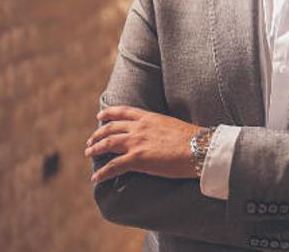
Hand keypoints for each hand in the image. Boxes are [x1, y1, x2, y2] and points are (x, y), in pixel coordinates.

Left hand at [85, 106, 201, 182]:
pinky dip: (102, 172)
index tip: (100, 116)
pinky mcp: (137, 159)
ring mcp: (137, 142)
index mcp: (150, 117)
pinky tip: (95, 178)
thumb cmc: (193, 139)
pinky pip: (113, 166)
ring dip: (95, 149)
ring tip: (89, 154)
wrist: (199, 148)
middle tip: (91, 141)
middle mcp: (140, 127)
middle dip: (98, 134)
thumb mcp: (173, 125)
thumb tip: (160, 134)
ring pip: (107, 144)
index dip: (109, 113)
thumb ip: (160, 127)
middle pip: (111, 128)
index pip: (124, 112)